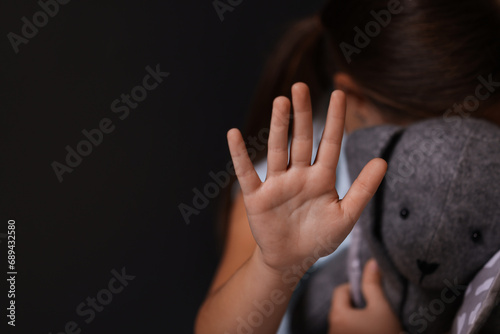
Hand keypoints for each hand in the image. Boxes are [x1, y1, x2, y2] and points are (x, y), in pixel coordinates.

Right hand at [227, 83, 386, 272]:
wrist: (291, 260)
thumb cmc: (320, 239)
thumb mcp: (346, 216)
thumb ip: (363, 189)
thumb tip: (383, 161)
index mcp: (322, 178)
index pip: (329, 143)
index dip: (334, 119)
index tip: (339, 93)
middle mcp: (299, 175)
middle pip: (301, 139)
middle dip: (302, 114)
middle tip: (301, 86)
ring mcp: (277, 184)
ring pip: (277, 150)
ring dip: (278, 127)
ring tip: (280, 102)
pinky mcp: (257, 196)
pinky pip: (246, 173)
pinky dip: (240, 155)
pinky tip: (234, 134)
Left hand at [328, 259, 402, 333]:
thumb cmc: (385, 333)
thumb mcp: (382, 308)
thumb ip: (374, 284)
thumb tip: (372, 262)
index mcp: (337, 315)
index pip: (341, 290)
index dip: (356, 289)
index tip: (371, 296)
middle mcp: (331, 328)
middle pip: (341, 306)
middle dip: (356, 305)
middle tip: (374, 310)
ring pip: (344, 320)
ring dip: (356, 318)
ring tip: (374, 323)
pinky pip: (346, 330)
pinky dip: (356, 328)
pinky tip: (371, 330)